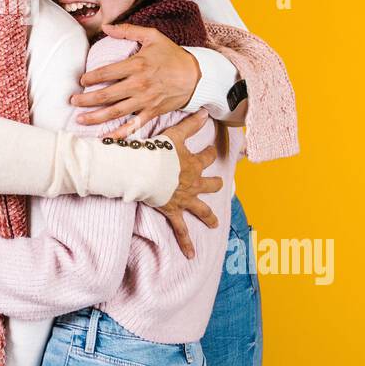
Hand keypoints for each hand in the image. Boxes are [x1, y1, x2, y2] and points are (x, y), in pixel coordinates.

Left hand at [70, 24, 200, 139]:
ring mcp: (145, 101)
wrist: (196, 76)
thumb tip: (106, 26)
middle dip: (86, 99)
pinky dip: (119, 134)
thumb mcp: (152, 36)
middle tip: (73, 100)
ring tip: (80, 119)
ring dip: (96, 117)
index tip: (81, 80)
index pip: (106, 72)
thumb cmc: (172, 55)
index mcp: (137, 65)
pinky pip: (133, 126)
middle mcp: (139, 85)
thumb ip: (128, 31)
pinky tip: (105, 138)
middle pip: (107, 95)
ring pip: (115, 112)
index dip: (90, 78)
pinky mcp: (152, 112)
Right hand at [156, 111, 224, 259]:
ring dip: (209, 216)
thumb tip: (206, 110)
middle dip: (215, 183)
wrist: (144, 171)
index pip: (207, 156)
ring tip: (215, 223)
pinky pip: (182, 231)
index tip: (212, 148)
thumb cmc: (157, 152)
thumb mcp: (175, 134)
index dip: (210, 152)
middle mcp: (193, 182)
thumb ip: (191, 123)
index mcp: (193, 163)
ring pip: (202, 209)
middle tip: (219, 183)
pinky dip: (186, 243)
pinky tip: (191, 255)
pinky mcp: (173, 211)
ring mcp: (185, 199)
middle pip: (210, 184)